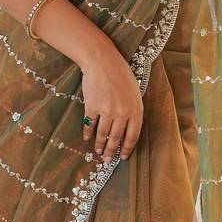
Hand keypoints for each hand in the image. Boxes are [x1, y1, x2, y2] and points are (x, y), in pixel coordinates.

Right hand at [81, 46, 143, 161]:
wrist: (102, 61)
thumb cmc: (121, 74)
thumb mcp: (135, 92)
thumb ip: (134, 109)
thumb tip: (132, 127)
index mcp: (135, 109)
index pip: (133, 136)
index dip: (127, 148)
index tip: (122, 157)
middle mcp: (122, 112)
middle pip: (116, 138)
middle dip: (111, 151)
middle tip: (107, 160)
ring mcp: (106, 110)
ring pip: (103, 133)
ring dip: (99, 145)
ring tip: (97, 152)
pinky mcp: (92, 106)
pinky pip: (90, 124)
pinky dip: (87, 133)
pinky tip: (86, 138)